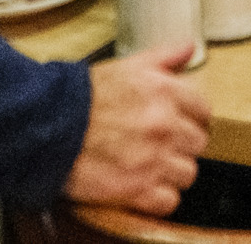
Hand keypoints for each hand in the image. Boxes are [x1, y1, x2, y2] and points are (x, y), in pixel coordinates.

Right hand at [65, 49, 213, 212]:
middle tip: (160, 146)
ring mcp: (153, 159)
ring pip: (187, 174)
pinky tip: (143, 186)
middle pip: (198, 144)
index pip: (204, 111)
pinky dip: (158, 198)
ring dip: (171, 173)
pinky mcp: (137, 189)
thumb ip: (162, 58)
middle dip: (181, 146)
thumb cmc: (82, 98)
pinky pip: (168, 201)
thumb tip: (187, 49)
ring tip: (150, 166)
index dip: (192, 119)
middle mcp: (165, 126)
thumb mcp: (126, 66)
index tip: (181, 125)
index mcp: (165, 92)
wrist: (47, 128)